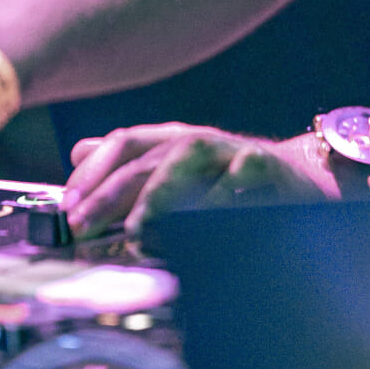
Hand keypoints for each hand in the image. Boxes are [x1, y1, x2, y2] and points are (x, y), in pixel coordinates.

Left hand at [63, 122, 336, 240]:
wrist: (300, 181)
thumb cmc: (230, 181)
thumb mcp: (177, 169)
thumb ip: (131, 164)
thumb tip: (78, 152)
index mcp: (172, 140)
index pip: (123, 143)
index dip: (93, 172)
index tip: (68, 208)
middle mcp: (197, 140)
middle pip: (146, 155)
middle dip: (110, 191)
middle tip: (84, 225)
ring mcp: (230, 150)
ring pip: (187, 156)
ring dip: (157, 190)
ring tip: (136, 228)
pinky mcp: (264, 166)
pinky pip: (239, 174)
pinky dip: (218, 194)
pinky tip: (198, 221)